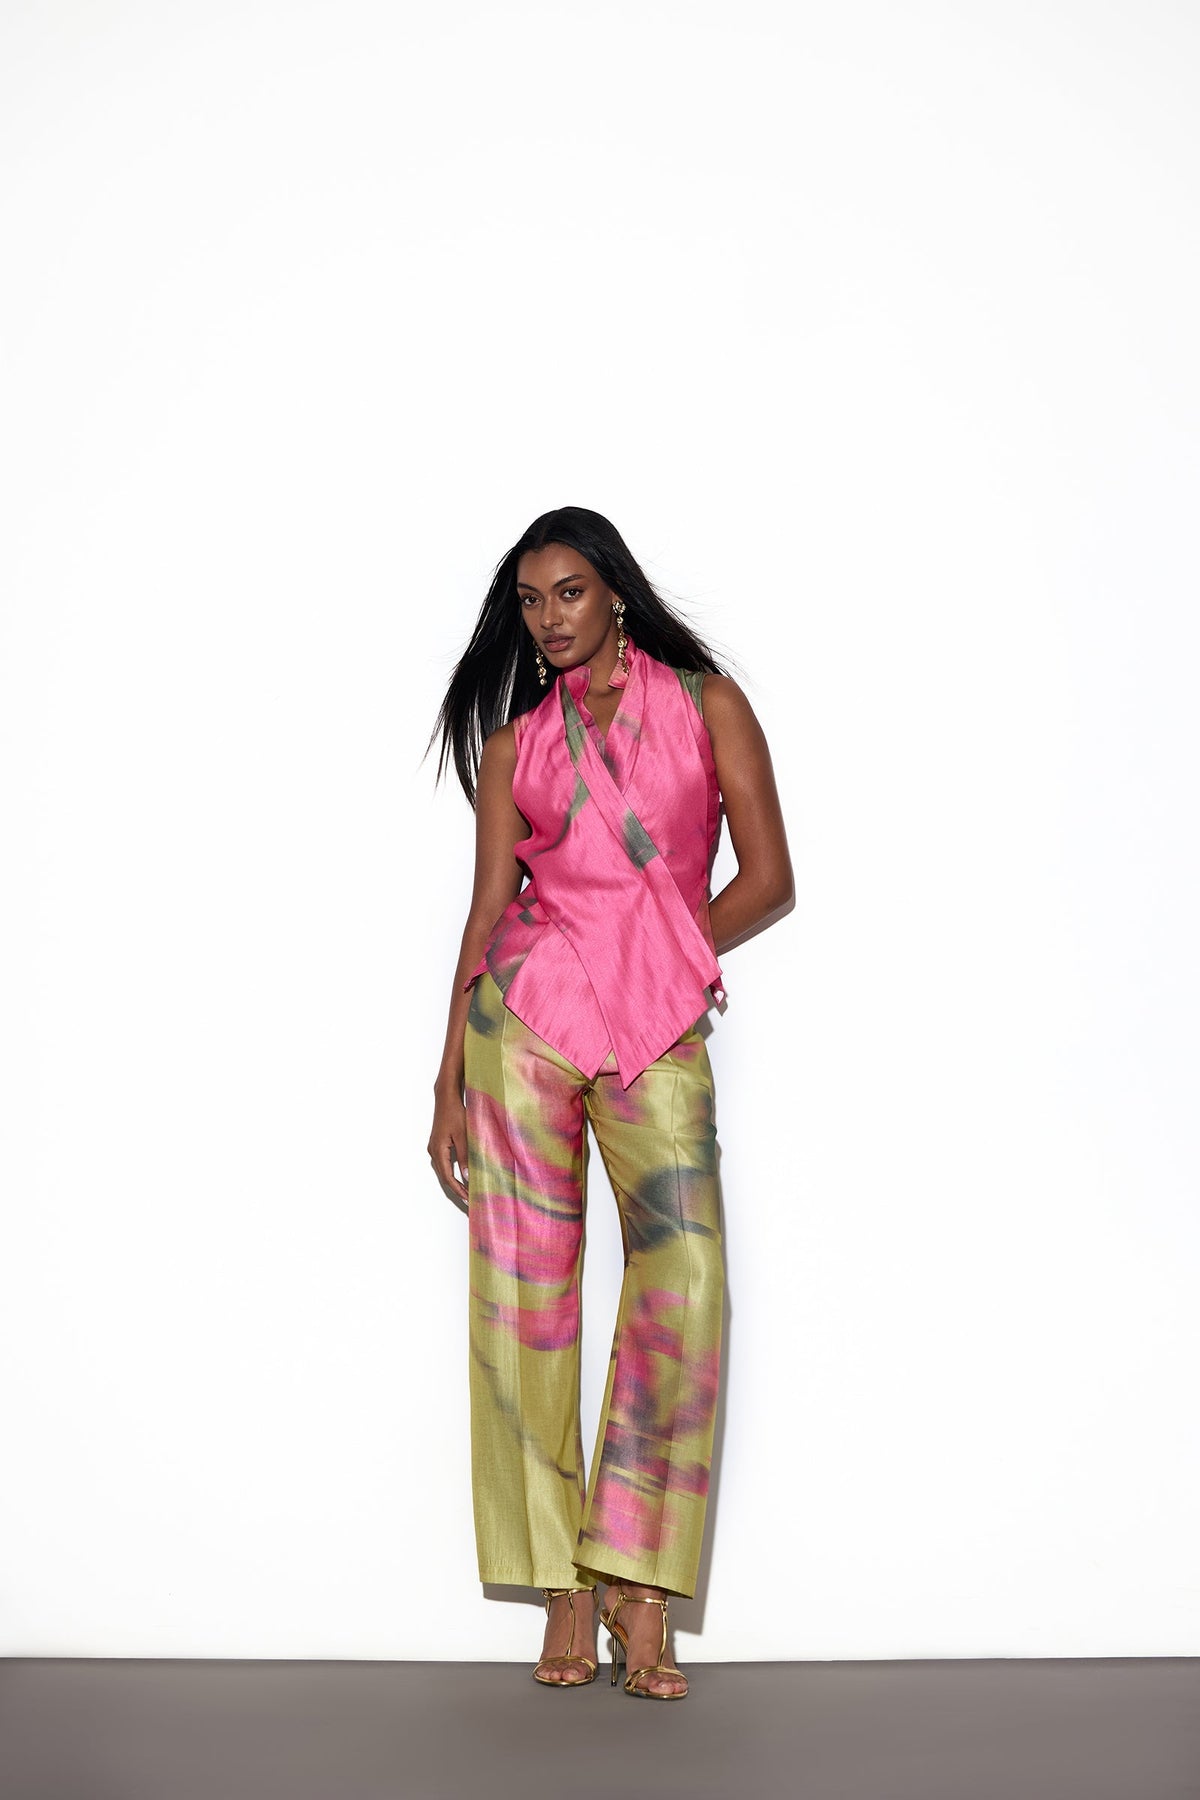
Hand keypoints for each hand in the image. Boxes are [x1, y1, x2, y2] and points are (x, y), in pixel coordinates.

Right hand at [428, 1085, 469, 1204]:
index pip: (448, 1177)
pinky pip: (444, 1163)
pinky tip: (461, 1175)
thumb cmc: (455, 1114)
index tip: (468, 1198)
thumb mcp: (463, 1136)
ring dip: (454, 1181)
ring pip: (444, 1171)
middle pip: (444, 1177)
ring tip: (466, 1190)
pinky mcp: (438, 1144)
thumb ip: (465, 1156)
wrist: (446, 1099)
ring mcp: (434, 1148)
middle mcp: (433, 1152)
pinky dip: (452, 1172)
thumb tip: (467, 1176)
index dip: (458, 1190)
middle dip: (456, 1189)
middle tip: (469, 1199)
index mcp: (438, 1151)